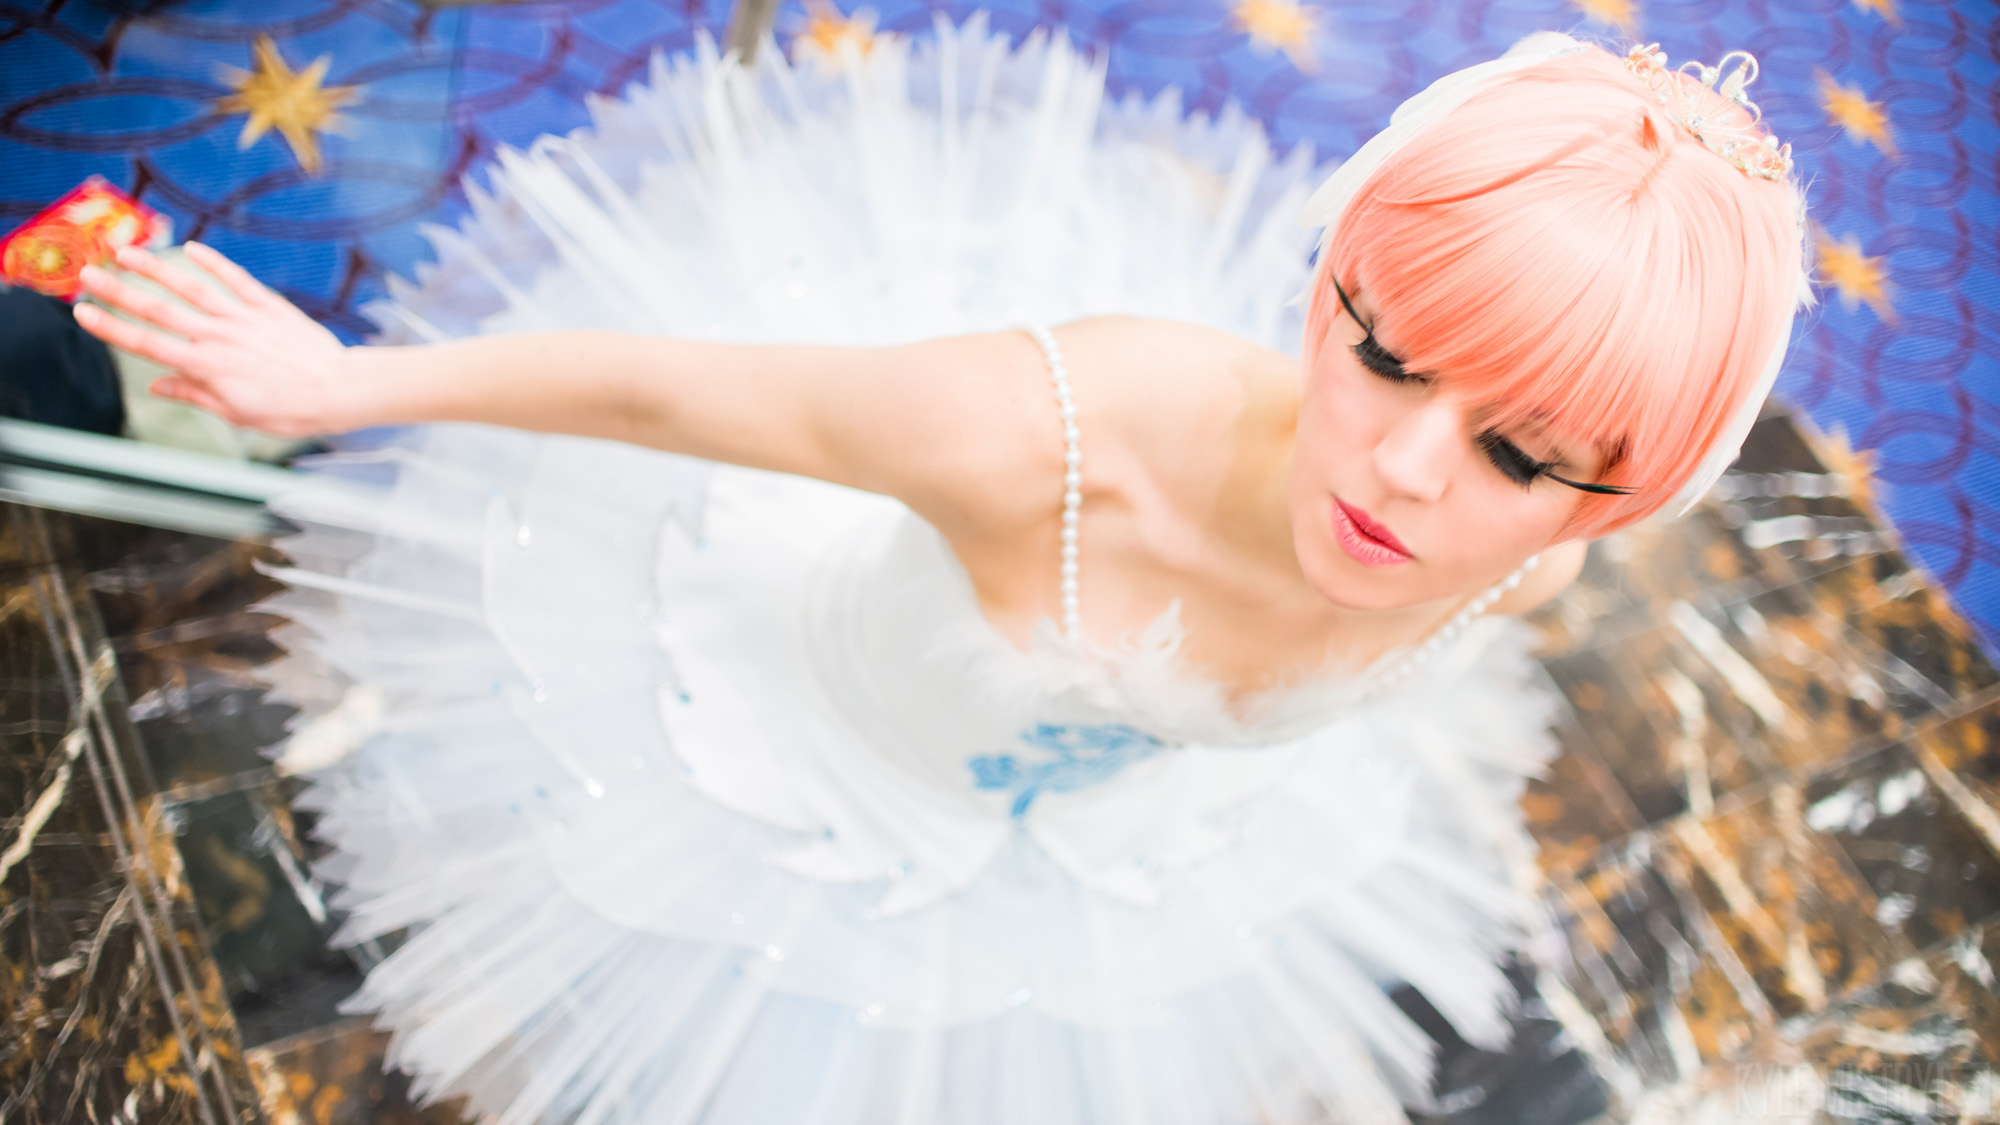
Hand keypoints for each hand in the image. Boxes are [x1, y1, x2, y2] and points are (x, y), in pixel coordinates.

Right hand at [73, 243, 354, 435]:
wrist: (339, 390)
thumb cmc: (291, 410)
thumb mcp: (238, 414)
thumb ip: (195, 395)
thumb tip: (158, 386)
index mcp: (206, 367)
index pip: (147, 345)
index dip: (111, 328)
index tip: (82, 313)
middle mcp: (219, 337)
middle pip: (158, 310)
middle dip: (119, 291)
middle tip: (87, 273)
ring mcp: (243, 317)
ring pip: (191, 287)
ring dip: (156, 268)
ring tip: (126, 251)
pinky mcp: (267, 306)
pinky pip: (236, 279)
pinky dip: (214, 262)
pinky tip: (193, 248)